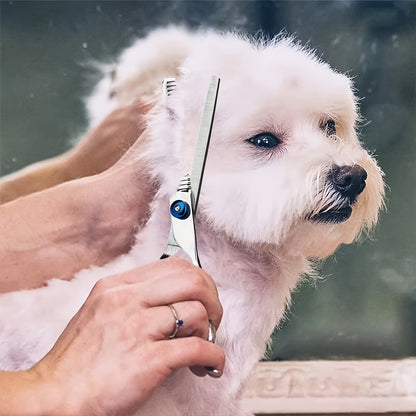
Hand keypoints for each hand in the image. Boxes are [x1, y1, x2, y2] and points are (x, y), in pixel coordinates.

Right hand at [28, 258, 223, 414]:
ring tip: (202, 345)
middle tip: (213, 318)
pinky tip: (210, 366)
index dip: (200, 280)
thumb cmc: (77, 360)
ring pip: (196, 312)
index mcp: (117, 286)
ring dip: (209, 331)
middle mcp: (127, 300)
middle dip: (213, 299)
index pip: (175, 266)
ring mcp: (137, 328)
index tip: (204, 297)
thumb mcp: (100, 311)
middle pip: (193, 281)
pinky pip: (197, 349)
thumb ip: (134, 298)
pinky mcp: (147, 360)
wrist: (54, 396)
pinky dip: (213, 357)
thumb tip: (172, 297)